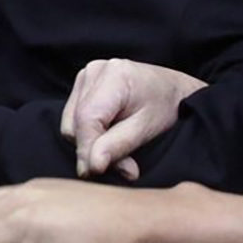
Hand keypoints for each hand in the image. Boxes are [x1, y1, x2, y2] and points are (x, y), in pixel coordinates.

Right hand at [59, 59, 204, 179]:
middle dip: (92, 149)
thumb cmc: (164, 106)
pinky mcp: (83, 83)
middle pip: (75, 123)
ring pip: (71, 123)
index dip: (87, 149)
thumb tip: (92, 165)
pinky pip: (73, 117)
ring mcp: (87, 75)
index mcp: (114, 76)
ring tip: (118, 145)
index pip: (87, 119)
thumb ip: (118, 146)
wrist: (171, 88)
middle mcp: (95, 71)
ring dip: (89, 142)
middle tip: (122, 164)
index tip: (95, 172)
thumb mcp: (146, 129)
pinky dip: (88, 132)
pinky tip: (109, 132)